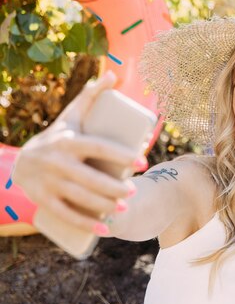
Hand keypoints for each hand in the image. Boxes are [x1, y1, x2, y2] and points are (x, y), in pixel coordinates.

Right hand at [12, 72, 142, 234]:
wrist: (23, 160)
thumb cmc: (59, 136)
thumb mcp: (72, 115)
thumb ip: (92, 95)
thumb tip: (114, 73)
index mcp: (67, 140)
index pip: (98, 147)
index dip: (122, 155)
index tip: (143, 162)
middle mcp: (55, 162)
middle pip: (90, 177)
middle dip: (114, 187)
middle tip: (133, 191)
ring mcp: (48, 183)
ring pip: (79, 197)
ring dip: (103, 206)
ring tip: (124, 207)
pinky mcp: (43, 200)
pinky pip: (65, 214)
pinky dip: (85, 223)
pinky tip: (104, 230)